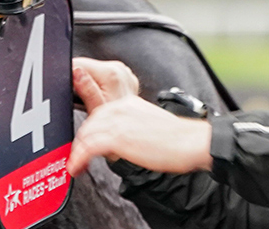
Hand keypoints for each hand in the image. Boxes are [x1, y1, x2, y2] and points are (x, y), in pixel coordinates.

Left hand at [70, 58, 212, 176]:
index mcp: (128, 102)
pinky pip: (89, 146)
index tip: (83, 142)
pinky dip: (80, 158)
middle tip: (77, 156)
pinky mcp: (118, 137)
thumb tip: (119, 139)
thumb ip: (131, 125)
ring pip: (86, 134)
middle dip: (81, 140)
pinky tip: (78, 167)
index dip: (88, 130)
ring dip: (78, 151)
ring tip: (76, 164)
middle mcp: (120, 108)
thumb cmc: (177, 138)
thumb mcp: (148, 122)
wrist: (191, 142)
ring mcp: (118, 121)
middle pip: (89, 122)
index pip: (98, 112)